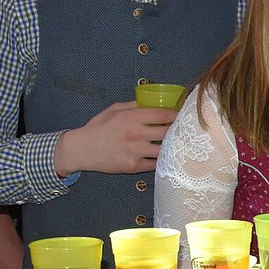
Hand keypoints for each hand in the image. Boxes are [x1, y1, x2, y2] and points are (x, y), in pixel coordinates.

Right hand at [53, 101, 177, 176]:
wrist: (82, 149)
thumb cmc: (98, 127)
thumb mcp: (114, 110)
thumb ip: (134, 105)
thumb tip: (154, 102)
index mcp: (131, 117)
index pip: (162, 115)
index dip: (176, 115)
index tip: (183, 116)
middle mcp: (135, 134)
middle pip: (167, 133)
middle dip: (178, 131)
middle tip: (185, 131)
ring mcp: (135, 151)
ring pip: (164, 150)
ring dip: (171, 147)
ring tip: (178, 145)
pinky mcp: (133, 166)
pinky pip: (155, 163)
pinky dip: (162, 160)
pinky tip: (166, 157)